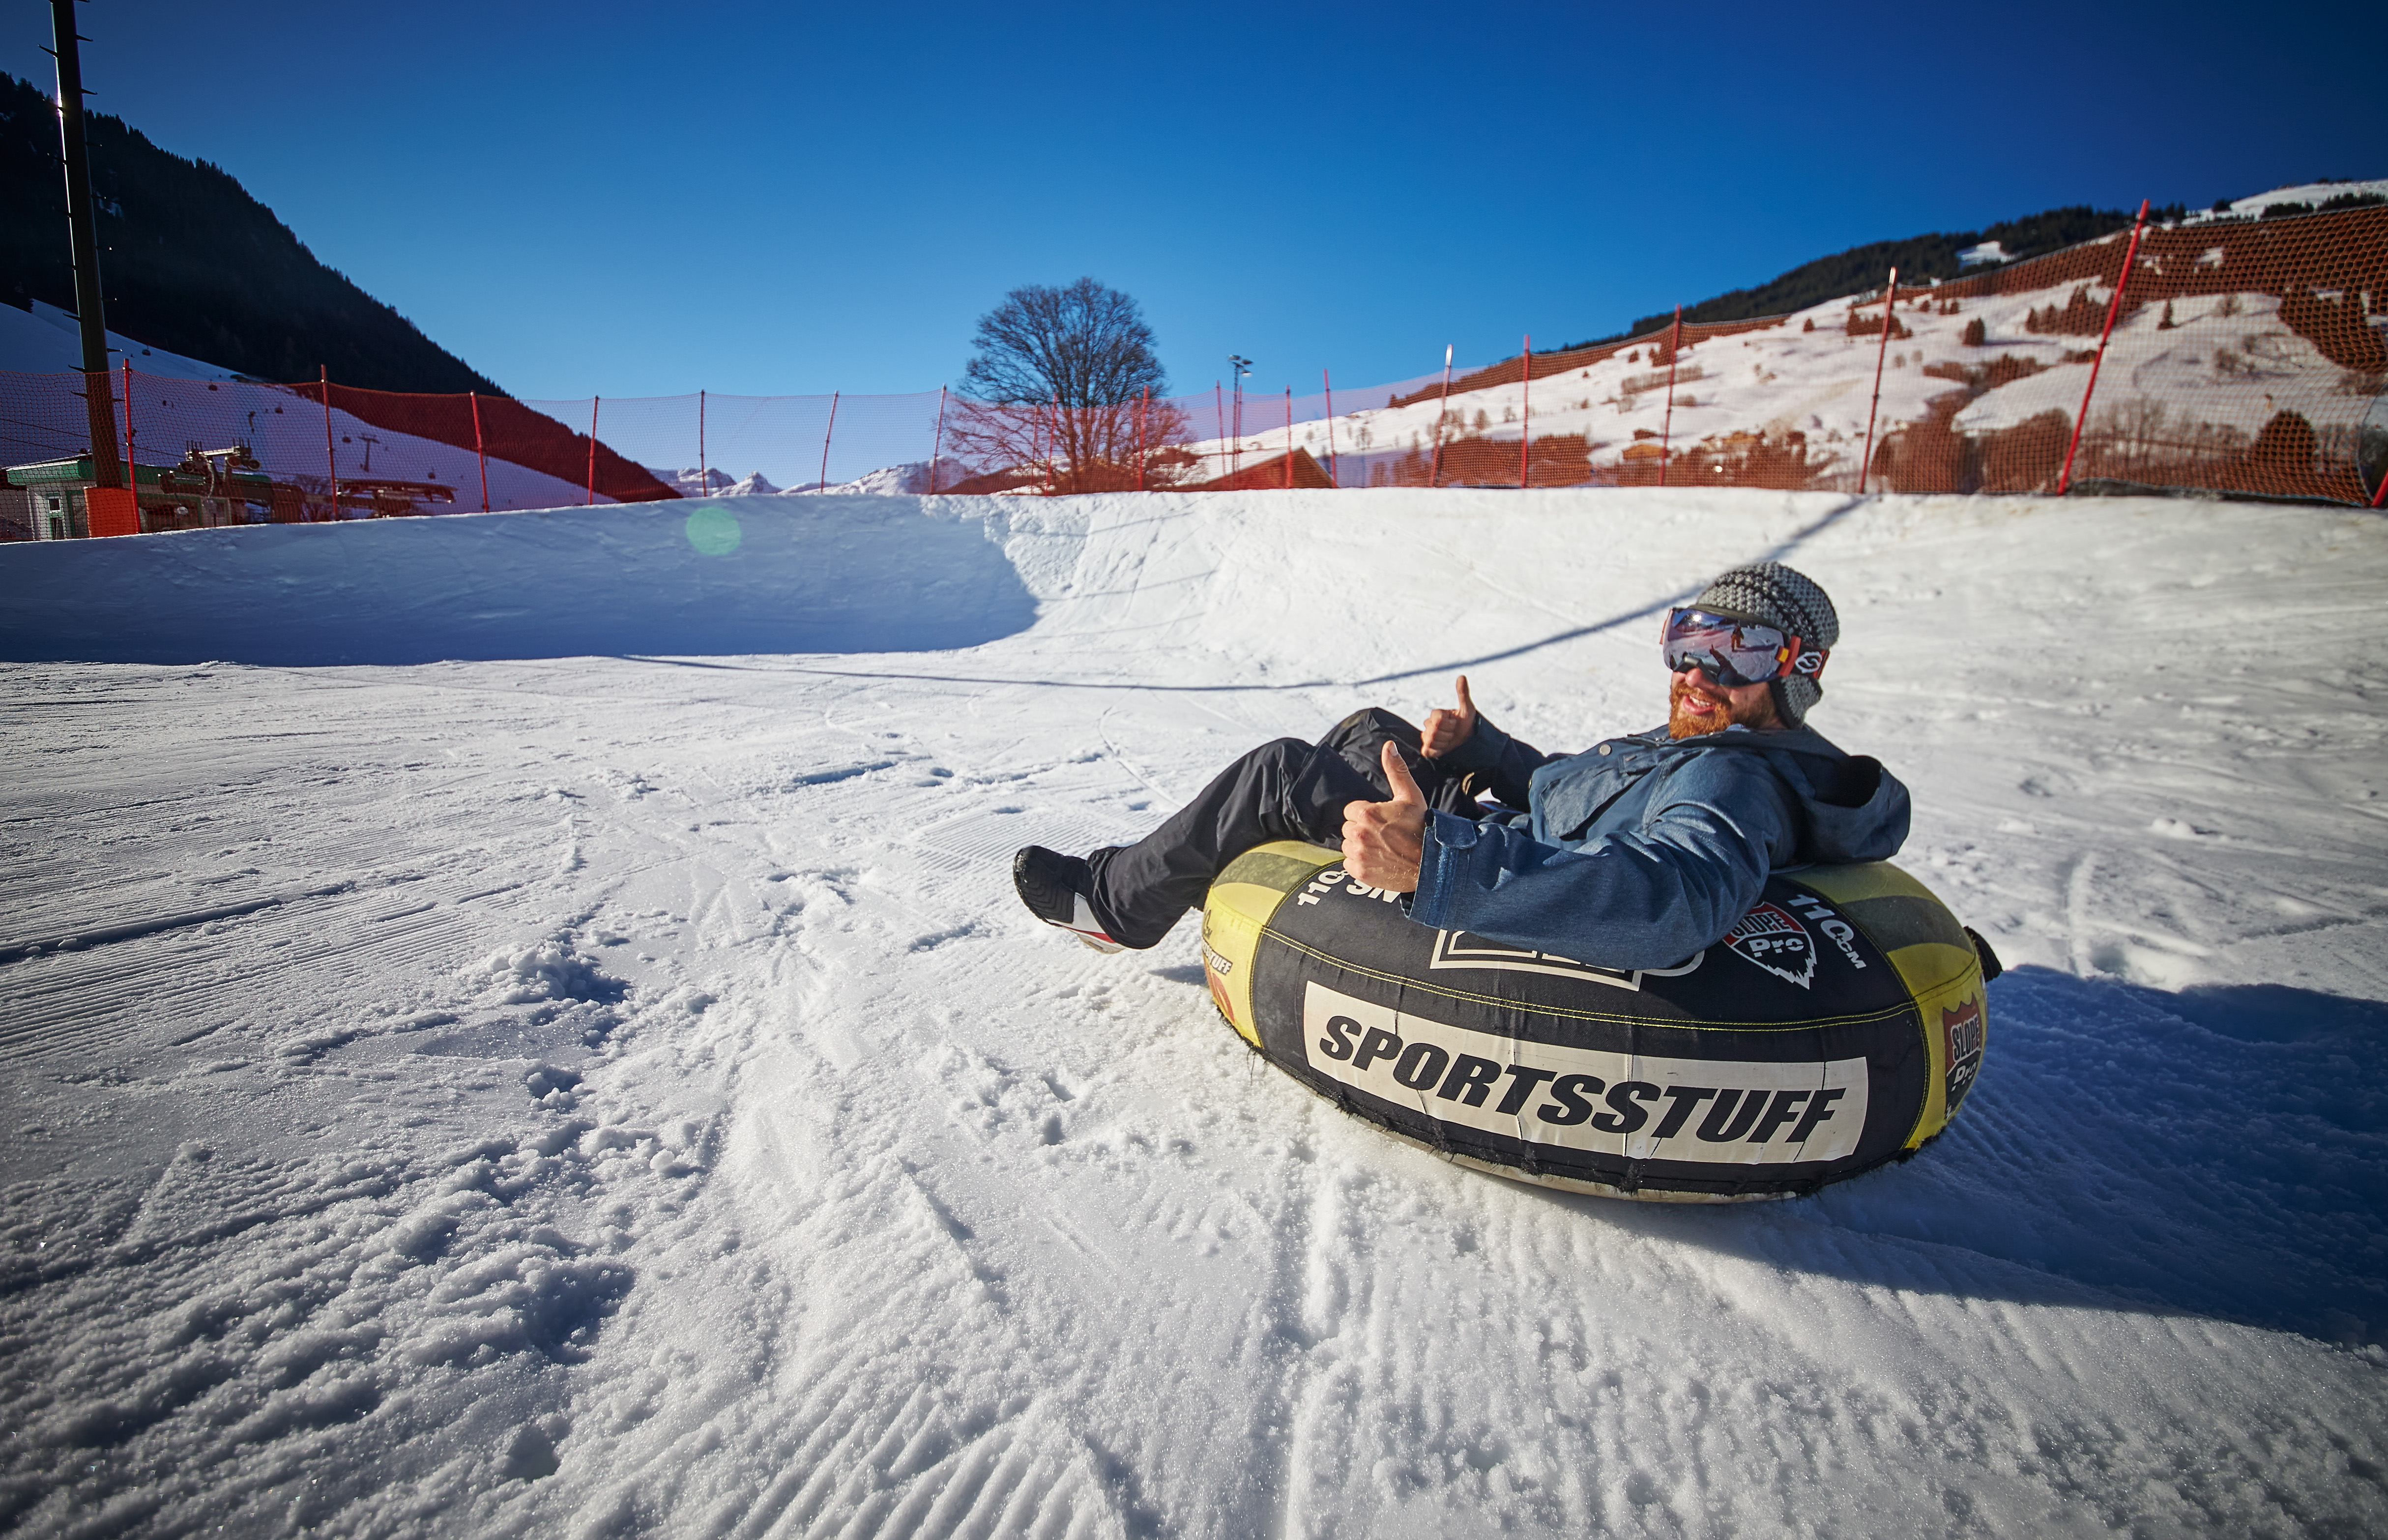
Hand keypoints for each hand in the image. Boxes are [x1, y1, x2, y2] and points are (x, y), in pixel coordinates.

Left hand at [1342, 741, 1426, 892]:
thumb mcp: (1410, 795)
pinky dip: (1360, 863)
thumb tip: (1388, 746)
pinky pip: (1349, 864)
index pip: (1352, 811)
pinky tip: (1378, 860)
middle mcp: (1358, 833)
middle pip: (1349, 828)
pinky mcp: (1360, 872)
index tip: (1383, 821)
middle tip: (1384, 835)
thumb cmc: (1421, 827)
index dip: (1367, 815)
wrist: (1432, 862)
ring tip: (1382, 848)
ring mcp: (1358, 854)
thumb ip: (1395, 770)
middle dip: (1363, 830)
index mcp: (1366, 813)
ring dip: (1360, 846)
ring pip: (1348, 846)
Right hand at [1420, 675, 1477, 758]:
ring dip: (1445, 743)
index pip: (1437, 720)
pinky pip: (1427, 751)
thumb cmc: (1467, 722)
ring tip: (1451, 739)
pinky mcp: (1427, 749)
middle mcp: (1429, 725)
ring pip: (1430, 741)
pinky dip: (1437, 751)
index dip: (1449, 724)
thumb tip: (1462, 676)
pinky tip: (1445, 747)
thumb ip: (1463, 693)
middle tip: (1454, 732)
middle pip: (1433, 732)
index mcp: (1436, 714)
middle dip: (1448, 734)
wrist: (1470, 739)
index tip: (1455, 723)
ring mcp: (1427, 737)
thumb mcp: (1467, 708)